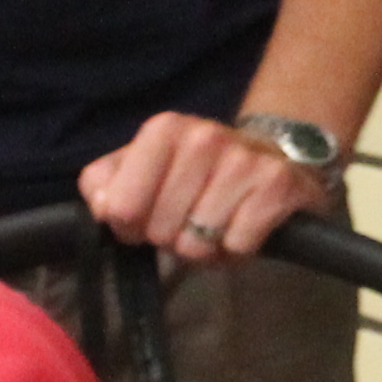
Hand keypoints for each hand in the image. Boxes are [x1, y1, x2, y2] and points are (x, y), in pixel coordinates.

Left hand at [79, 110, 333, 263]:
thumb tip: (103, 205)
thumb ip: (104, 184)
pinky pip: (237, 246)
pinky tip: (243, 228)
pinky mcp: (278, 186)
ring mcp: (244, 160)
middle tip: (190, 221)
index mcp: (164, 130)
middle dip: (173, 238)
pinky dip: (238, 251)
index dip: (131, 227)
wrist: (271, 155)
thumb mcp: (142, 167)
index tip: (150, 216)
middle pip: (161, 232)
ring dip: (207, 247)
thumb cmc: (196, 171)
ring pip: (199, 244)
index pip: (121, 209)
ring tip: (217, 225)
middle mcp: (204, 137)